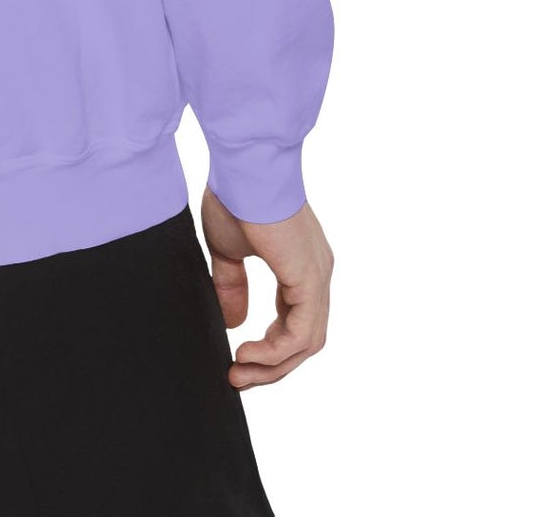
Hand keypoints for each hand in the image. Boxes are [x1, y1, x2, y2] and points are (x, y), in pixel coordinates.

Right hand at [198, 187, 332, 389]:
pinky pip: (301, 333)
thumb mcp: (227, 249)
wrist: (244, 166)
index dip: (269, 347)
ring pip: (306, 342)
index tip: (238, 359)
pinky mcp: (310, 279)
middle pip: (304, 340)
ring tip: (238, 372)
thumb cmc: (235, 193)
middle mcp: (317, 273)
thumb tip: (234, 322)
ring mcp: (317, 276)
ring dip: (272, 365)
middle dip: (270, 365)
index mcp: (300, 264)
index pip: (294, 321)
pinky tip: (247, 353)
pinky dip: (275, 351)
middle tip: (237, 378)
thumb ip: (232, 285)